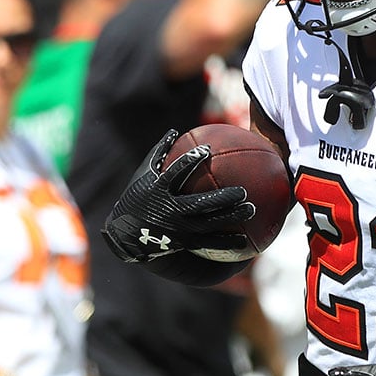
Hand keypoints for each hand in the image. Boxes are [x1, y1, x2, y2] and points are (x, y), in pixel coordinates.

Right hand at [101, 129, 255, 262]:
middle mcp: (170, 210)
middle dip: (222, 198)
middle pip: (200, 204)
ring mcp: (178, 228)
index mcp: (159, 191)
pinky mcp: (183, 243)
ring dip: (230, 217)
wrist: (124, 234)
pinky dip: (226, 242)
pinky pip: (208, 243)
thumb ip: (159, 153)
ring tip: (251, 210)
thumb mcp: (143, 176)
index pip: (175, 173)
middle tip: (243, 191)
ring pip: (208, 224)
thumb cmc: (137, 198)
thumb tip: (175, 131)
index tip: (206, 150)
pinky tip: (244, 241)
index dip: (189, 162)